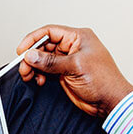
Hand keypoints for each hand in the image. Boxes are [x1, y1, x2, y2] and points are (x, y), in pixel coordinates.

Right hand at [17, 25, 132, 117]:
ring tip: (29, 75)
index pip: (50, 32)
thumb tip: (31, 55)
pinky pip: (46, 70)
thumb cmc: (104, 81)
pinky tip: (39, 80)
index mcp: (78, 37)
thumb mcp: (75, 67)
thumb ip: (51, 61)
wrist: (110, 102)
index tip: (22, 50)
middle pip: (44, 46)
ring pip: (43, 59)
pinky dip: (39, 74)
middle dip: (32, 56)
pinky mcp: (64, 73)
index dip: (33, 39)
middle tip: (24, 67)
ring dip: (34, 67)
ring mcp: (68, 60)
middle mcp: (72, 46)